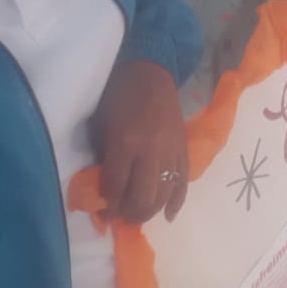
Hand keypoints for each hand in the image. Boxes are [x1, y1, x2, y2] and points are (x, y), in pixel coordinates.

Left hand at [91, 59, 187, 223]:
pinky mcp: (183, 146)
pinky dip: (177, 200)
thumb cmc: (117, 95)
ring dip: (151, 210)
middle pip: (144, 196)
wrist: (149, 70)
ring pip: (165, 192)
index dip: (110, 206)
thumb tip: (102, 189)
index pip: (118, 187)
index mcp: (126, 142)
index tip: (104, 217)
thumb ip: (104, 157)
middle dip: (131, 213)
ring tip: (139, 214)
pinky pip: (184, 180)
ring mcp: (171, 148)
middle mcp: (151, 149)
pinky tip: (169, 215)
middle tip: (121, 217)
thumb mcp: (102, 124)